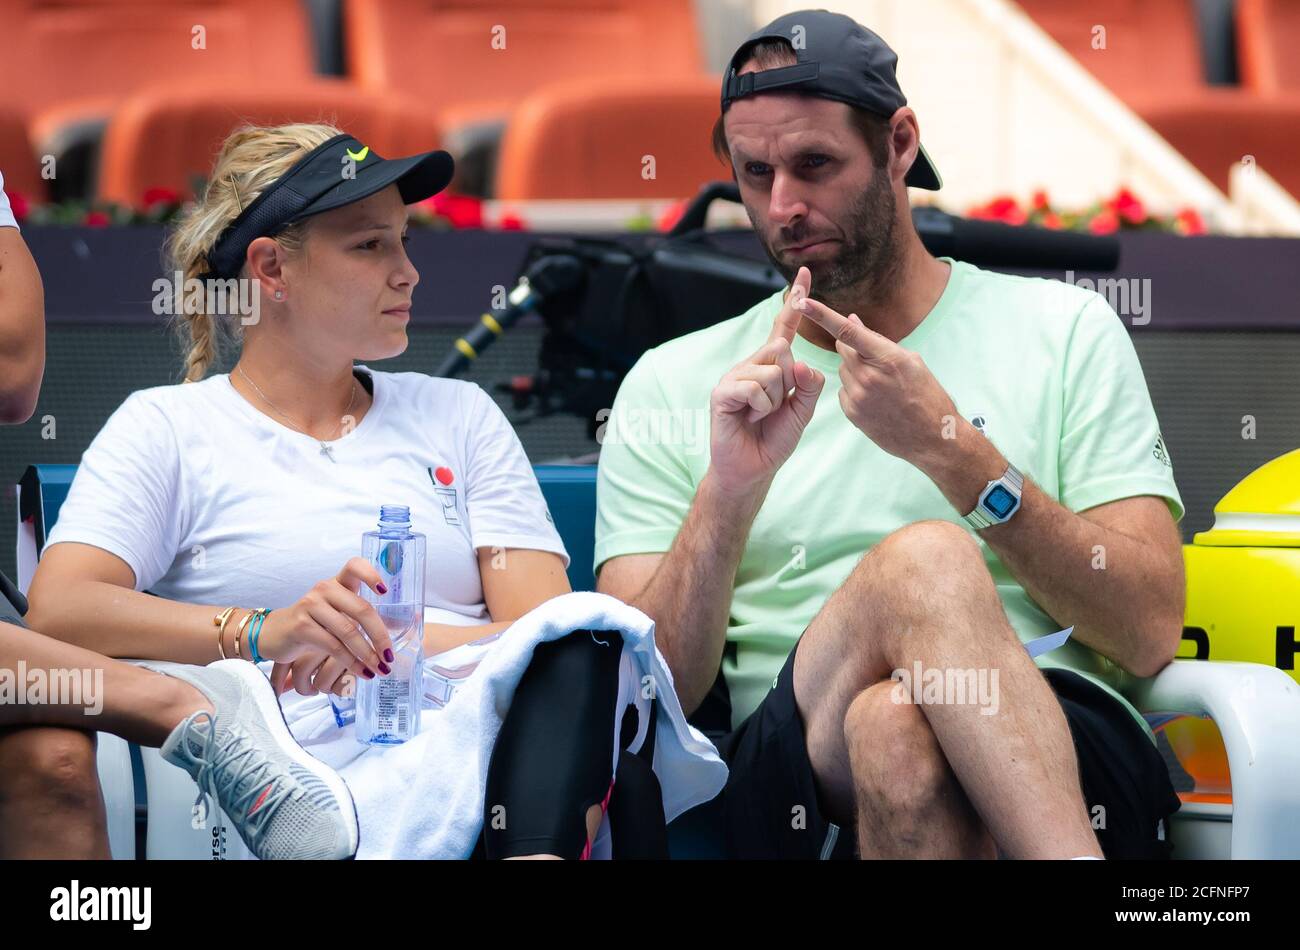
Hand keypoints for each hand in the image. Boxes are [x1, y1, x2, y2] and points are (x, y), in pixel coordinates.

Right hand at [258, 557, 394, 695]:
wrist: (271, 633)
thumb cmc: (310, 623)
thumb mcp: (332, 612)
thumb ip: (354, 614)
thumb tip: (390, 636)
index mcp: (336, 583)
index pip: (355, 566)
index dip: (372, 575)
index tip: (385, 592)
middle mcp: (325, 589)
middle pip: (362, 609)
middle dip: (381, 636)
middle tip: (390, 656)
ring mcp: (311, 605)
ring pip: (349, 631)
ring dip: (367, 654)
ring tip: (379, 669)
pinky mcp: (302, 626)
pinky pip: (333, 646)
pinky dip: (351, 662)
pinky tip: (361, 672)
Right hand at [708, 266, 825, 493]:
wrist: (752, 470)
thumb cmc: (773, 439)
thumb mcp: (802, 411)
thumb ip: (809, 386)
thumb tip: (805, 364)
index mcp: (770, 366)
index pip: (784, 328)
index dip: (795, 303)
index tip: (805, 274)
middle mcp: (750, 365)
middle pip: (783, 350)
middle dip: (789, 383)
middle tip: (775, 406)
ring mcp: (734, 376)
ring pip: (772, 370)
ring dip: (775, 400)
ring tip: (760, 416)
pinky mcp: (722, 392)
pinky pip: (754, 386)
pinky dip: (760, 406)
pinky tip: (750, 417)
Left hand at [794, 296, 959, 465]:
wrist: (932, 437)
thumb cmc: (926, 394)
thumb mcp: (911, 360)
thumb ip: (877, 340)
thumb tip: (851, 320)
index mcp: (888, 358)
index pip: (847, 332)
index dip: (822, 315)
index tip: (803, 303)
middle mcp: (869, 377)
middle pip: (843, 349)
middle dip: (854, 348)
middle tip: (875, 360)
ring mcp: (858, 397)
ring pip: (843, 369)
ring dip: (856, 371)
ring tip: (881, 386)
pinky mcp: (852, 413)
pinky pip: (843, 389)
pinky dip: (855, 389)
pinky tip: (875, 400)